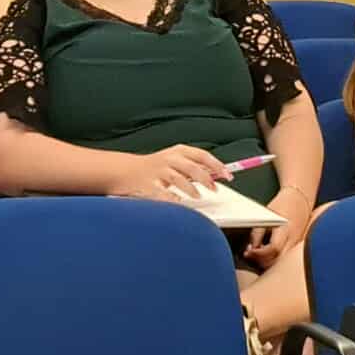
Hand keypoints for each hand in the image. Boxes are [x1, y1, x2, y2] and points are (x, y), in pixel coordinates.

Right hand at [107, 145, 229, 200]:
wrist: (126, 171)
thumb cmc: (155, 167)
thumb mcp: (175, 161)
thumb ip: (194, 166)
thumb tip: (217, 174)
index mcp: (178, 151)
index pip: (202, 155)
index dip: (217, 165)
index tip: (228, 175)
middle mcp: (168, 158)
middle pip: (192, 167)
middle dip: (206, 179)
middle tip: (215, 188)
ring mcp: (157, 171)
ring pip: (179, 179)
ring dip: (191, 190)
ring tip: (198, 196)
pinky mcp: (148, 185)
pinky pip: (162, 194)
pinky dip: (172, 199)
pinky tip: (178, 203)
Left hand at [245, 187, 313, 267]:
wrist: (300, 200)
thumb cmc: (283, 205)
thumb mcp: (267, 215)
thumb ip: (258, 233)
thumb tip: (251, 249)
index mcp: (286, 230)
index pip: (273, 249)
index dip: (259, 253)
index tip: (249, 251)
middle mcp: (294, 240)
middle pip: (278, 261)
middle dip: (262, 261)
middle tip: (250, 254)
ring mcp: (296, 245)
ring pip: (281, 263)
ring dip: (267, 262)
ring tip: (257, 253)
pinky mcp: (296, 248)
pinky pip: (284, 259)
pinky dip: (274, 259)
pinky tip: (266, 253)